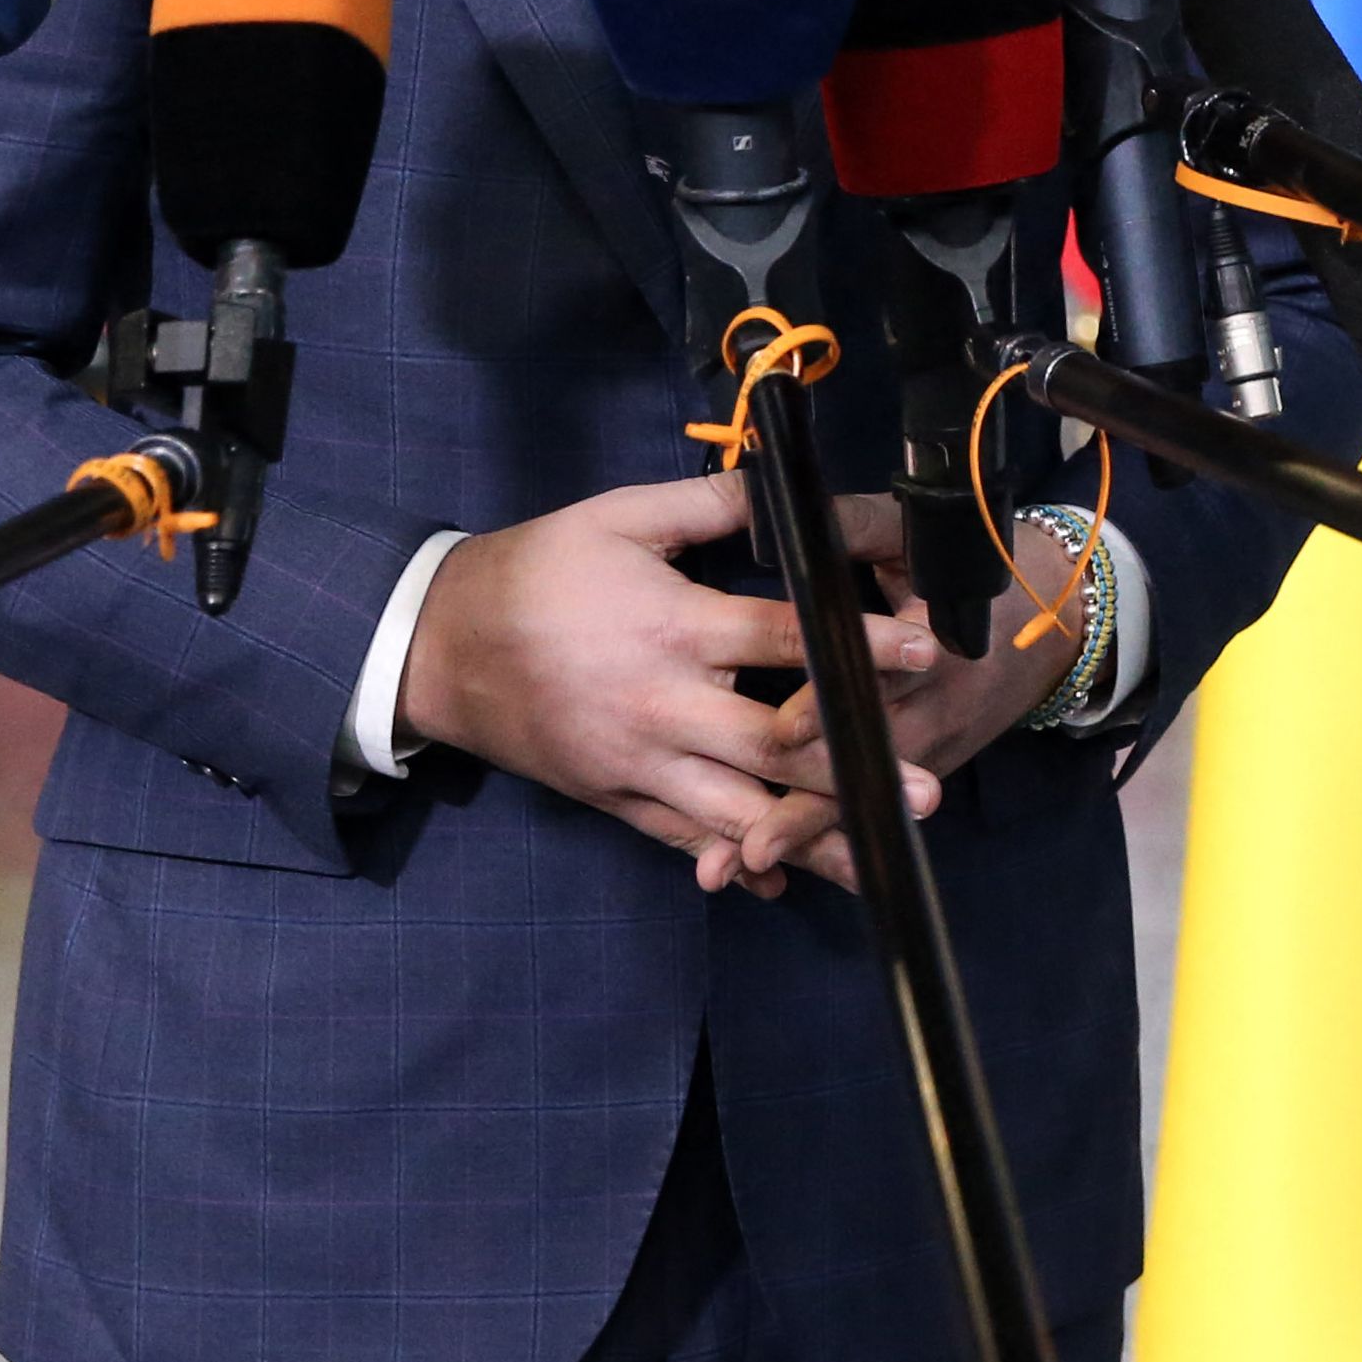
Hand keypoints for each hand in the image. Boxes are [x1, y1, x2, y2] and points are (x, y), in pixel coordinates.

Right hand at [398, 474, 939, 876]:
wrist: (435, 644)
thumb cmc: (535, 571)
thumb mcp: (617, 517)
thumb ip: (707, 504)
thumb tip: (784, 481)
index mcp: (673, 628)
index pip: (782, 640)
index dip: (857, 646)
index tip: (925, 652)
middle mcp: (663, 706)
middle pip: (772, 748)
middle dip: (852, 771)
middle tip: (926, 791)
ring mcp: (637, 763)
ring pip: (736, 812)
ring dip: (809, 837)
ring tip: (879, 857)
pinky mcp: (613, 797)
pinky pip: (681, 839)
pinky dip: (730, 860)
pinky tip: (778, 880)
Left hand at [723, 499, 1098, 897]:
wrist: (1064, 620)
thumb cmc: (984, 568)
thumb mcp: (923, 535)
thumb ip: (855, 526)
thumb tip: (776, 512)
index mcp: (937, 645)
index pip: (880, 681)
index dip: (829, 706)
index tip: (780, 730)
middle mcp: (937, 709)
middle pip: (868, 764)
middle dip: (807, 806)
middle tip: (745, 844)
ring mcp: (937, 748)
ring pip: (870, 797)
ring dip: (810, 835)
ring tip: (744, 863)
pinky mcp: (933, 768)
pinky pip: (880, 805)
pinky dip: (832, 832)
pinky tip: (777, 857)